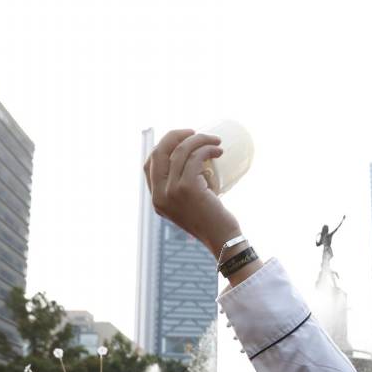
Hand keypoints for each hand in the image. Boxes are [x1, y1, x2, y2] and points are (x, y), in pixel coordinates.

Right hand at [144, 130, 241, 253]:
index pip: (149, 164)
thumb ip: (185, 191)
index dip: (162, 146)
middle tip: (195, 132)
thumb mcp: (190, 207)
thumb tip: (197, 165)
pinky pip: (195, 158)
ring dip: (198, 139)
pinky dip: (206, 149)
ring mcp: (172, 191)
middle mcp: (160, 195)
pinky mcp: (187, 188)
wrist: (223, 239)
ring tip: (215, 141)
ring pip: (180, 152)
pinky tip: (218, 150)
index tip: (180, 140)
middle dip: (176, 135)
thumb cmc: (212, 222)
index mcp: (157, 199)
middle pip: (159, 152)